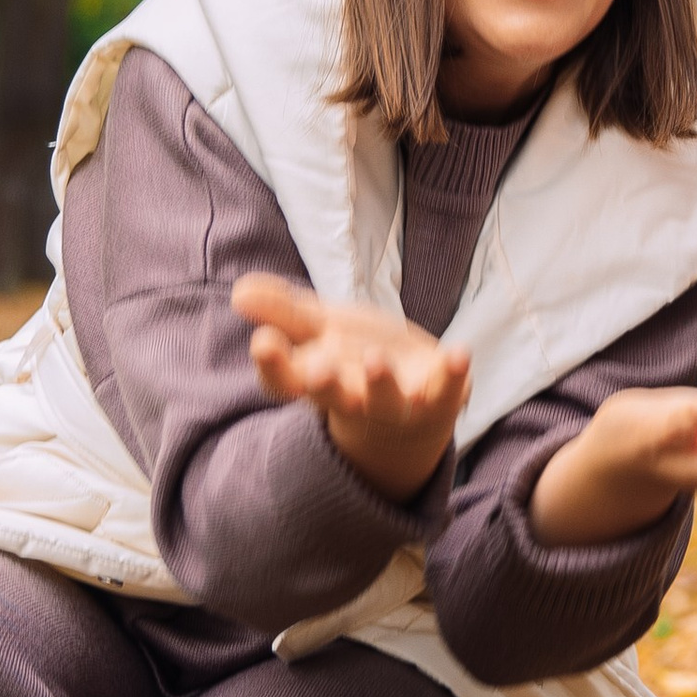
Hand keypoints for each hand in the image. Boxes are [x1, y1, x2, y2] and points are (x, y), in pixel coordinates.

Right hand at [233, 271, 470, 504]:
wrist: (416, 400)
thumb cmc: (355, 359)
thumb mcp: (320, 330)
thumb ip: (284, 313)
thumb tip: (239, 292)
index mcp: (316, 381)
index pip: (285, 381)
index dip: (274, 365)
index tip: (263, 343)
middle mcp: (352, 398)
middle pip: (333, 397)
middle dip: (326, 385)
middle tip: (317, 370)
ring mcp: (397, 404)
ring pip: (386, 402)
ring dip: (381, 384)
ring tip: (377, 361)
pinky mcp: (438, 400)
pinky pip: (446, 392)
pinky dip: (453, 375)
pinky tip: (458, 353)